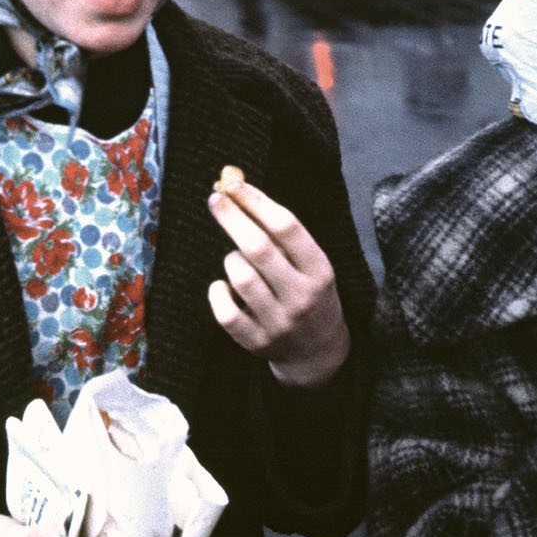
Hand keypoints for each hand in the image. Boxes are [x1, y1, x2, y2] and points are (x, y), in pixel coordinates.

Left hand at [206, 177, 349, 388]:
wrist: (317, 351)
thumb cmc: (308, 292)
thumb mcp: (310, 263)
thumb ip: (282, 233)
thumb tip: (237, 191)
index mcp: (320, 270)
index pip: (286, 228)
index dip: (256, 202)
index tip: (235, 185)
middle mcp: (302, 296)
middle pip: (259, 248)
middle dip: (233, 218)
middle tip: (216, 199)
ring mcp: (279, 322)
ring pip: (241, 277)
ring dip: (231, 260)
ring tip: (237, 260)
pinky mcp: (256, 342)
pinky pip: (226, 312)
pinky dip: (218, 292)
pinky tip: (224, 287)